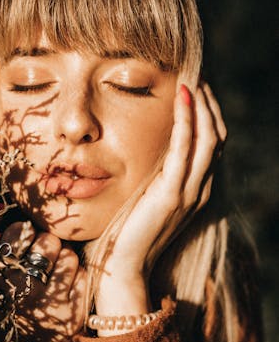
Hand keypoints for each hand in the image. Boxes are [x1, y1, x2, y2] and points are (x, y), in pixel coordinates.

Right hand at [0, 222, 86, 341]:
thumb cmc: (1, 315)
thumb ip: (1, 255)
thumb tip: (21, 226)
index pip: (18, 234)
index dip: (25, 234)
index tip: (25, 242)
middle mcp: (23, 289)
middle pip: (48, 241)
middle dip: (48, 245)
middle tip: (44, 257)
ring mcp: (50, 304)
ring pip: (69, 257)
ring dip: (64, 261)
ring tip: (56, 274)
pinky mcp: (72, 317)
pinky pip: (84, 278)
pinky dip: (77, 280)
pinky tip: (66, 290)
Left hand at [95, 82, 226, 320]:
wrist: (124, 267)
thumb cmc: (129, 234)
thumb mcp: (147, 197)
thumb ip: (156, 176)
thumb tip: (149, 150)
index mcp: (196, 190)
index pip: (212, 144)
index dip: (208, 114)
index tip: (196, 88)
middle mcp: (200, 190)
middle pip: (216, 136)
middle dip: (209, 103)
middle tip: (197, 74)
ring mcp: (189, 193)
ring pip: (208, 138)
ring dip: (202, 105)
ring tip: (193, 78)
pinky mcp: (172, 195)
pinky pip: (184, 149)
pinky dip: (186, 120)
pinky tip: (182, 97)